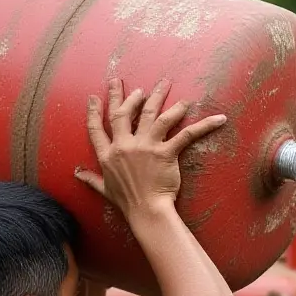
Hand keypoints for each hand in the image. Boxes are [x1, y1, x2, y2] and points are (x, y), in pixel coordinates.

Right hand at [76, 78, 227, 219]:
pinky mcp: (165, 152)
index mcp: (108, 154)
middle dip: (128, 95)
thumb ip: (91, 178)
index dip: (94, 111)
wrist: (146, 212)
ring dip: (160, 97)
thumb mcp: (104, 189)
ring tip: (166, 84)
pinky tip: (218, 118)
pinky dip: (204, 125)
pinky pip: (186, 134)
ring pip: (154, 114)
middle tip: (134, 85)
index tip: (94, 97)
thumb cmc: (127, 203)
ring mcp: (145, 147)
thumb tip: (77, 172)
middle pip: (124, 113)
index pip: (97, 128)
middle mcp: (125, 146)